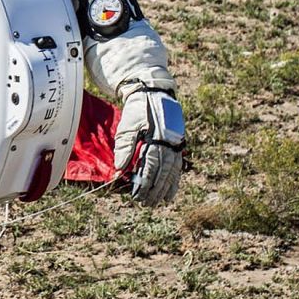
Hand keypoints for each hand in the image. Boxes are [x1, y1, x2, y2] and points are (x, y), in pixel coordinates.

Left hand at [113, 88, 184, 204]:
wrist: (154, 94)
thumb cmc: (137, 111)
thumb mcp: (127, 126)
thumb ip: (125, 147)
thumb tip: (120, 169)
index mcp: (155, 138)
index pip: (150, 166)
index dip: (143, 183)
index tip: (136, 195)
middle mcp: (168, 143)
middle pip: (162, 172)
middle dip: (154, 190)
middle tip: (145, 204)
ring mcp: (175, 144)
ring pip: (172, 172)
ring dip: (165, 189)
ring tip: (158, 202)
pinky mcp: (178, 145)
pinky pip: (177, 167)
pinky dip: (174, 181)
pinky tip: (170, 193)